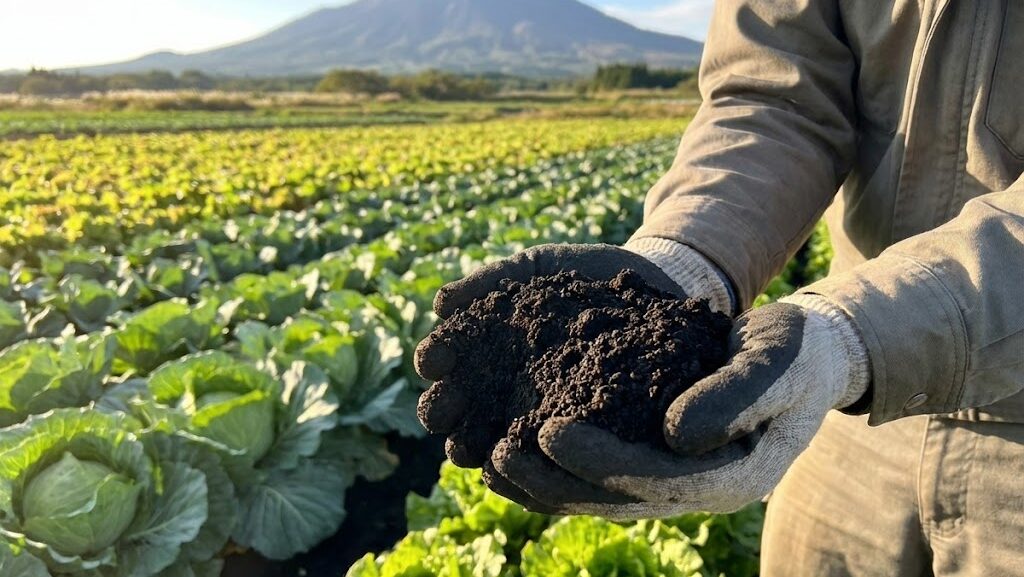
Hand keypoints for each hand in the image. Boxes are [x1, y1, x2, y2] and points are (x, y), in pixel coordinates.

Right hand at [415, 241, 730, 470]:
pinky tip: (515, 462)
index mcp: (483, 347)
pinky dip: (522, 463)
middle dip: (440, 410)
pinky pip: (540, 457)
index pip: (444, 360)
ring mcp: (533, 414)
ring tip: (468, 448)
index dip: (433, 360)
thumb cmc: (582, 277)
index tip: (433, 360)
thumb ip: (491, 280)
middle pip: (454, 408)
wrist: (652, 290)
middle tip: (442, 410)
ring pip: (487, 440)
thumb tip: (441, 305)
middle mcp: (498, 387)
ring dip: (470, 446)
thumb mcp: (536, 269)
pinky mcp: (572, 435)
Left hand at [487, 295, 869, 517]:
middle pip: (613, 499)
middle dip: (552, 481)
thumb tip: (679, 435)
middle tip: (497, 455)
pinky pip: (593, 478)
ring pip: (595, 498)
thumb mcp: (776, 360)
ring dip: (539, 485)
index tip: (548, 431)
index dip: (599, 461)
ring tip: (486, 461)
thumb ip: (737, 394)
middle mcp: (695, 492)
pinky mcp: (650, 465)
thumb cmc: (794, 353)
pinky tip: (505, 450)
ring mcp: (671, 484)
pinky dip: (550, 470)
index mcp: (731, 476)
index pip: (656, 480)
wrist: (802, 360)